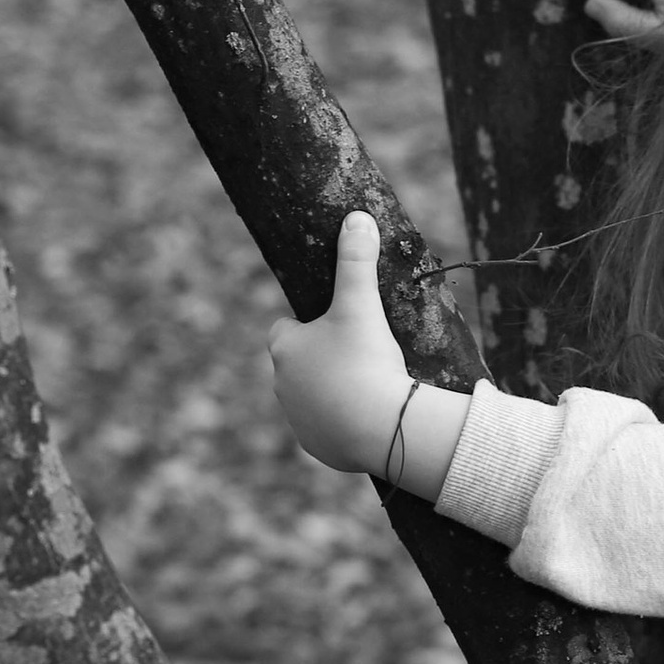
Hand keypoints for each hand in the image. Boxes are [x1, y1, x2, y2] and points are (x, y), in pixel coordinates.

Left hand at [268, 211, 414, 476]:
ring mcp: (296, 420)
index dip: (311, 325)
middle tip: (361, 355)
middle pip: (299, 364)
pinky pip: (326, 430)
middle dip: (322, 359)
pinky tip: (366, 417)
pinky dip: (342, 423)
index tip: (340, 327)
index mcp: (283, 348)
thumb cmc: (366, 360)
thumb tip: (357, 216)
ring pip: (310, 397)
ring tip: (368, 386)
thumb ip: (356, 260)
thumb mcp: (362, 304)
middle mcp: (280, 385)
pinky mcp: (315, 446)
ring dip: (332, 391)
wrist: (382, 427)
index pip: (285, 328)